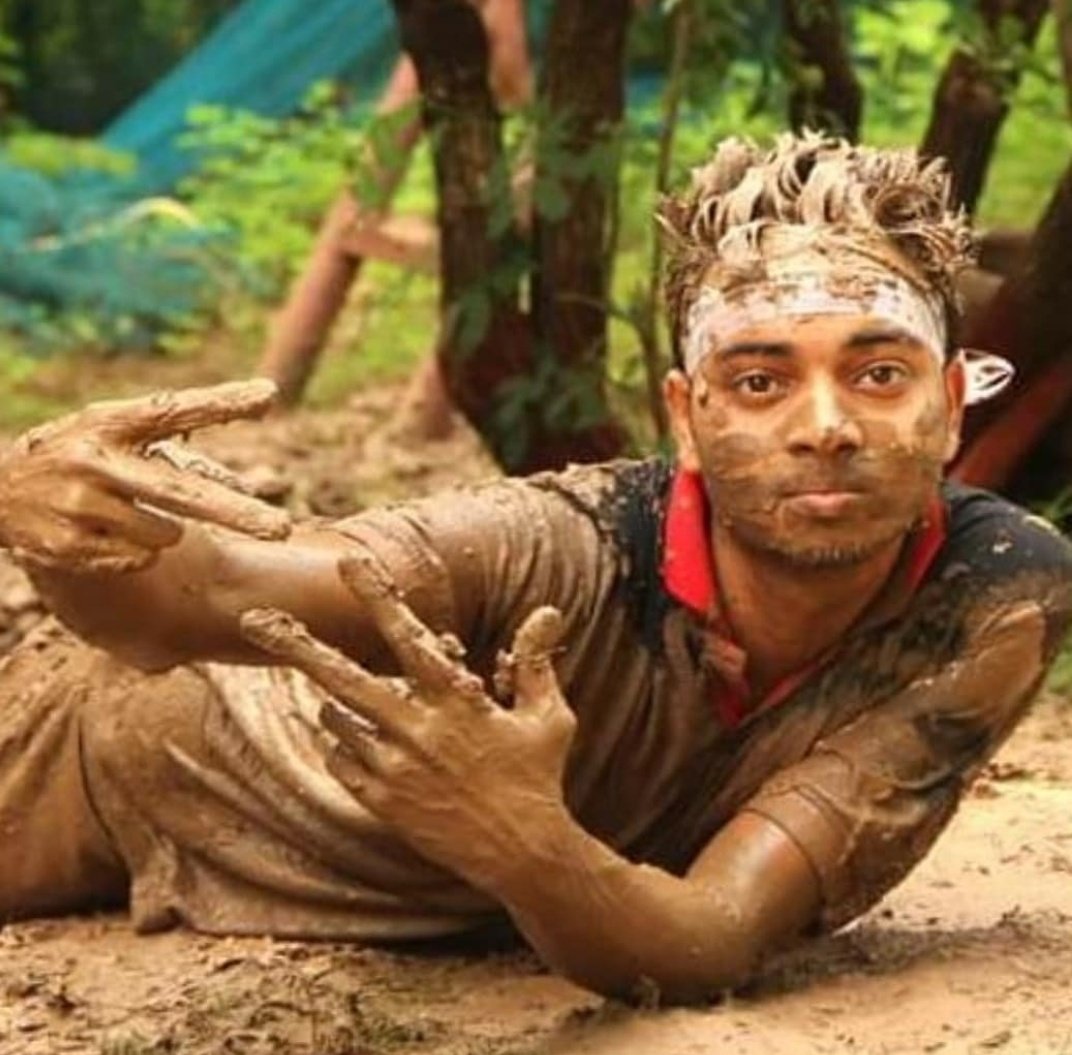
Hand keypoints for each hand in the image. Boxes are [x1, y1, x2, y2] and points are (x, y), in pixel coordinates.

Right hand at [0, 380, 290, 573]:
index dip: (221, 403)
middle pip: (181, 492)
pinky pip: (139, 558)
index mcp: (110, 424)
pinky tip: (108, 534)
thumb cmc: (79, 455)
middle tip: (282, 529)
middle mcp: (95, 460)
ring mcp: (79, 505)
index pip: (173, 409)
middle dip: (236, 512)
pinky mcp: (68, 546)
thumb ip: (173, 435)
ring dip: (168, 530)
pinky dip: (139, 551)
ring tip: (133, 512)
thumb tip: (250, 466)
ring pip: (166, 534)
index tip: (268, 396)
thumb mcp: (113, 431)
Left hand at [239, 548, 576, 890]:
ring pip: (337, 720)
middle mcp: (417, 728)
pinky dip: (342, 745)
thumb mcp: (548, 716)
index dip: (377, 594)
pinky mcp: (383, 803)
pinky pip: (341, 762)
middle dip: (297, 647)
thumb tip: (548, 612)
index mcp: (455, 698)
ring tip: (344, 702)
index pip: (407, 633)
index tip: (348, 561)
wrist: (522, 852)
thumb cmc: (538, 778)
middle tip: (254, 620)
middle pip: (343, 679)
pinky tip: (357, 742)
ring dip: (334, 702)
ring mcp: (394, 768)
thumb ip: (535, 661)